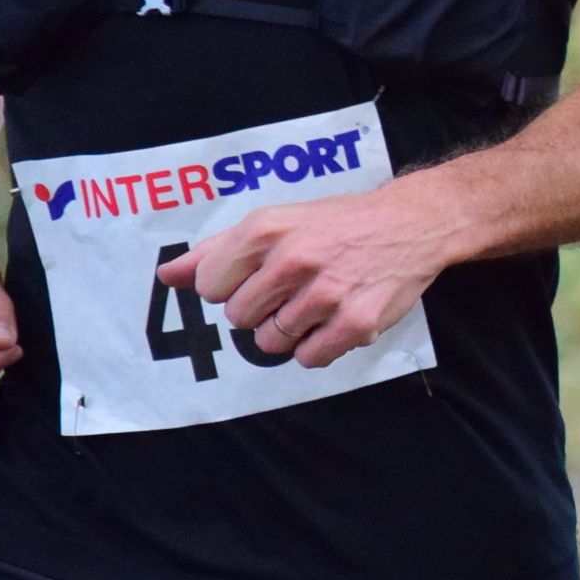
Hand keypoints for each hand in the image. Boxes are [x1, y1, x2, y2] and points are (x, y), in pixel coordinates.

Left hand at [161, 185, 447, 369]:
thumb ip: (217, 250)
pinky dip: (317, 347)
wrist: (412, 223)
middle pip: (238, 318)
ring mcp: (325, 293)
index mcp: (266, 230)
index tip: (258, 275)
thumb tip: (167, 275)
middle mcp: (293, 260)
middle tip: (290, 290)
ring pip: (269, 343)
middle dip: (260, 310)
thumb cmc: (337, 223)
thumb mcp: (276, 221)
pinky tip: (333, 320)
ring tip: (314, 304)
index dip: (231, 285)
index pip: (209, 286)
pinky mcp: (355, 322)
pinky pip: (308, 358)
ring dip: (288, 331)